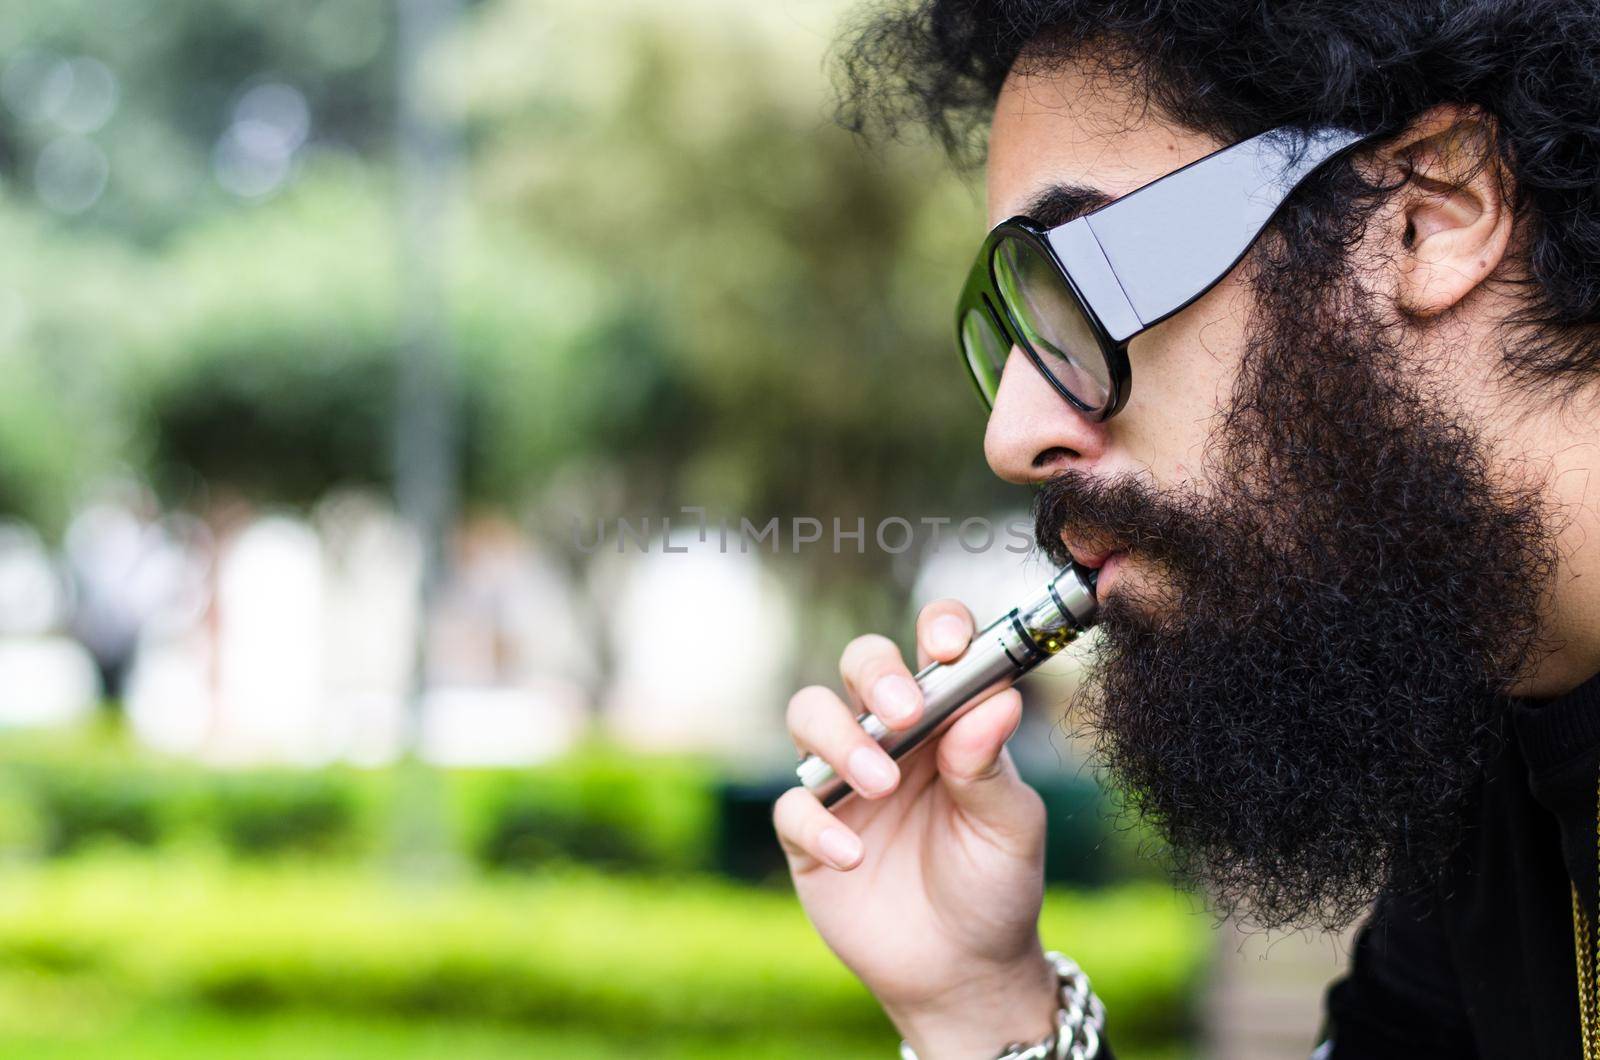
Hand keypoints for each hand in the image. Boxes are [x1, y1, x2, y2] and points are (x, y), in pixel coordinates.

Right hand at [772, 599, 1058, 1057]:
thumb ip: (992, 767)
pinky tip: (854, 856)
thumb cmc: (995, 885)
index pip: (936, 648)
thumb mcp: (1010, 828)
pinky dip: (817, 825)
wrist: (963, 971)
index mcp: (948, 718)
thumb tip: (1000, 699)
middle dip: (875, 674)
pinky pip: (792, 807)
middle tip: (902, 712)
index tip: (947, 644)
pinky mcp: (808, 832)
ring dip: (841, 739)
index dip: (938, 628)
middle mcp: (891, 734)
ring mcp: (844, 779)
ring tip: (882, 786)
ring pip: (811, 714)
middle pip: (861, 664)